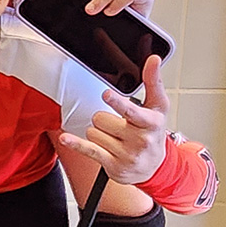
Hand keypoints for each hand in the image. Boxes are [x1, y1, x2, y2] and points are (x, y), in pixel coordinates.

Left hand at [59, 55, 168, 184]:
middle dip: (104, 118)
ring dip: (98, 133)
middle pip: (102, 118)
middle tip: (117, 124)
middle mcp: (140, 140)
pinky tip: (66, 139)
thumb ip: (153, 82)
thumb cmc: (153, 133)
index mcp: (151, 123)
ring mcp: (126, 154)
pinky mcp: (113, 165)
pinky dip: (76, 144)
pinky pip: (89, 150)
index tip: (106, 94)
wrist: (155, 167)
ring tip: (114, 138)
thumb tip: (153, 59)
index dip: (117, 102)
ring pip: (93, 132)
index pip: (131, 111)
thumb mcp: (158, 107)